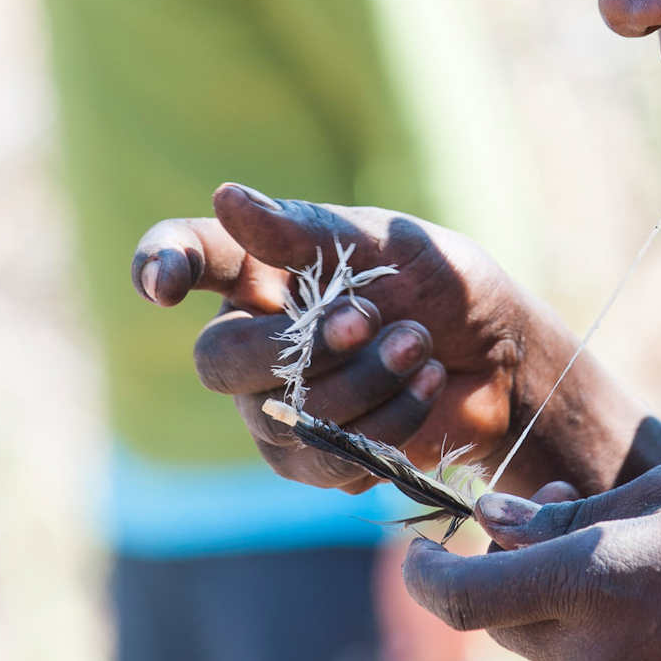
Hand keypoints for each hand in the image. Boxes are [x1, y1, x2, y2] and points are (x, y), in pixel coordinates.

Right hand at [131, 184, 579, 491]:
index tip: (165, 285)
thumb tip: (227, 198)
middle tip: (367, 320)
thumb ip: (306, 230)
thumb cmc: (438, 283)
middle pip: (218, 362)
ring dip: (361, 383)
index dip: (157, 264)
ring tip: (418, 346)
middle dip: (298, 347)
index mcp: (258, 268)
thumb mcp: (385, 243)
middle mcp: (251, 340)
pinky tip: (425, 385)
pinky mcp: (314, 462)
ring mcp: (275, 409)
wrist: (502, 357)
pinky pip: (327, 459)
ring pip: (281, 417)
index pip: (184, 253)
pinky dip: (386, 421)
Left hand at [401, 465, 660, 660]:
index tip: (417, 546)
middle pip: (499, 621)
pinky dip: (602, 634)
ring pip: (548, 645)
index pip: (460, 597)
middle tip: (546, 518)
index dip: (424, 573)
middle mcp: (592, 652)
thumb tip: (496, 517)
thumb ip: (572, 511)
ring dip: (556, 600)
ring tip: (629, 548)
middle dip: (499, 573)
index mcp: (591, 582)